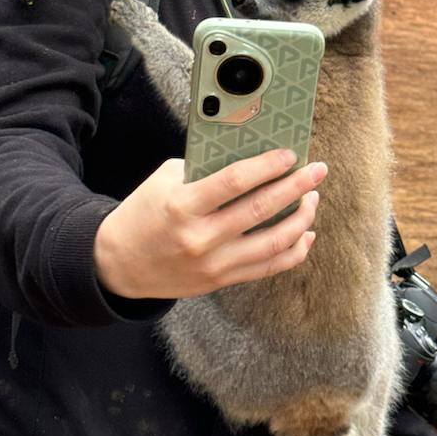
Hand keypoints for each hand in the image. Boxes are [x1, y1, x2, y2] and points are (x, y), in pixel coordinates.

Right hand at [94, 148, 324, 299]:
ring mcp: (213, 264)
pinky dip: (293, 250)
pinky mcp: (221, 280)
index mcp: (183, 205)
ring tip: (312, 198)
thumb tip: (253, 157)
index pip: (236, 181)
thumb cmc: (145, 211)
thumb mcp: (167, 181)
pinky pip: (269, 268)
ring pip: (274, 243)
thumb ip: (206, 170)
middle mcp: (201, 238)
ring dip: (301, 218)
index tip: (291, 154)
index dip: (268, 166)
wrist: (118, 262)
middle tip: (318, 170)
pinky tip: (305, 232)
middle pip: (262, 210)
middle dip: (297, 187)